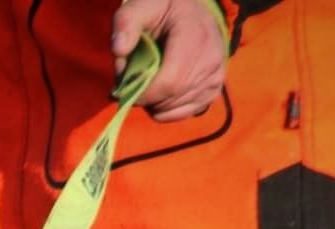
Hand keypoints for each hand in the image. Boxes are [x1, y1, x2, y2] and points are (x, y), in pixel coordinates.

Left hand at [112, 0, 226, 121]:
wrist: (191, 12)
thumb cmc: (162, 11)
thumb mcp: (140, 8)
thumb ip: (126, 24)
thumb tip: (119, 50)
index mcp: (194, 36)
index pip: (170, 81)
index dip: (143, 93)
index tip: (124, 88)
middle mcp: (211, 58)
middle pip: (171, 97)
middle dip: (145, 97)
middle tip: (133, 82)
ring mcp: (215, 76)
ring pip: (176, 108)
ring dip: (154, 104)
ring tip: (148, 83)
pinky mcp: (214, 89)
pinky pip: (186, 113)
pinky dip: (167, 110)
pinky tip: (160, 94)